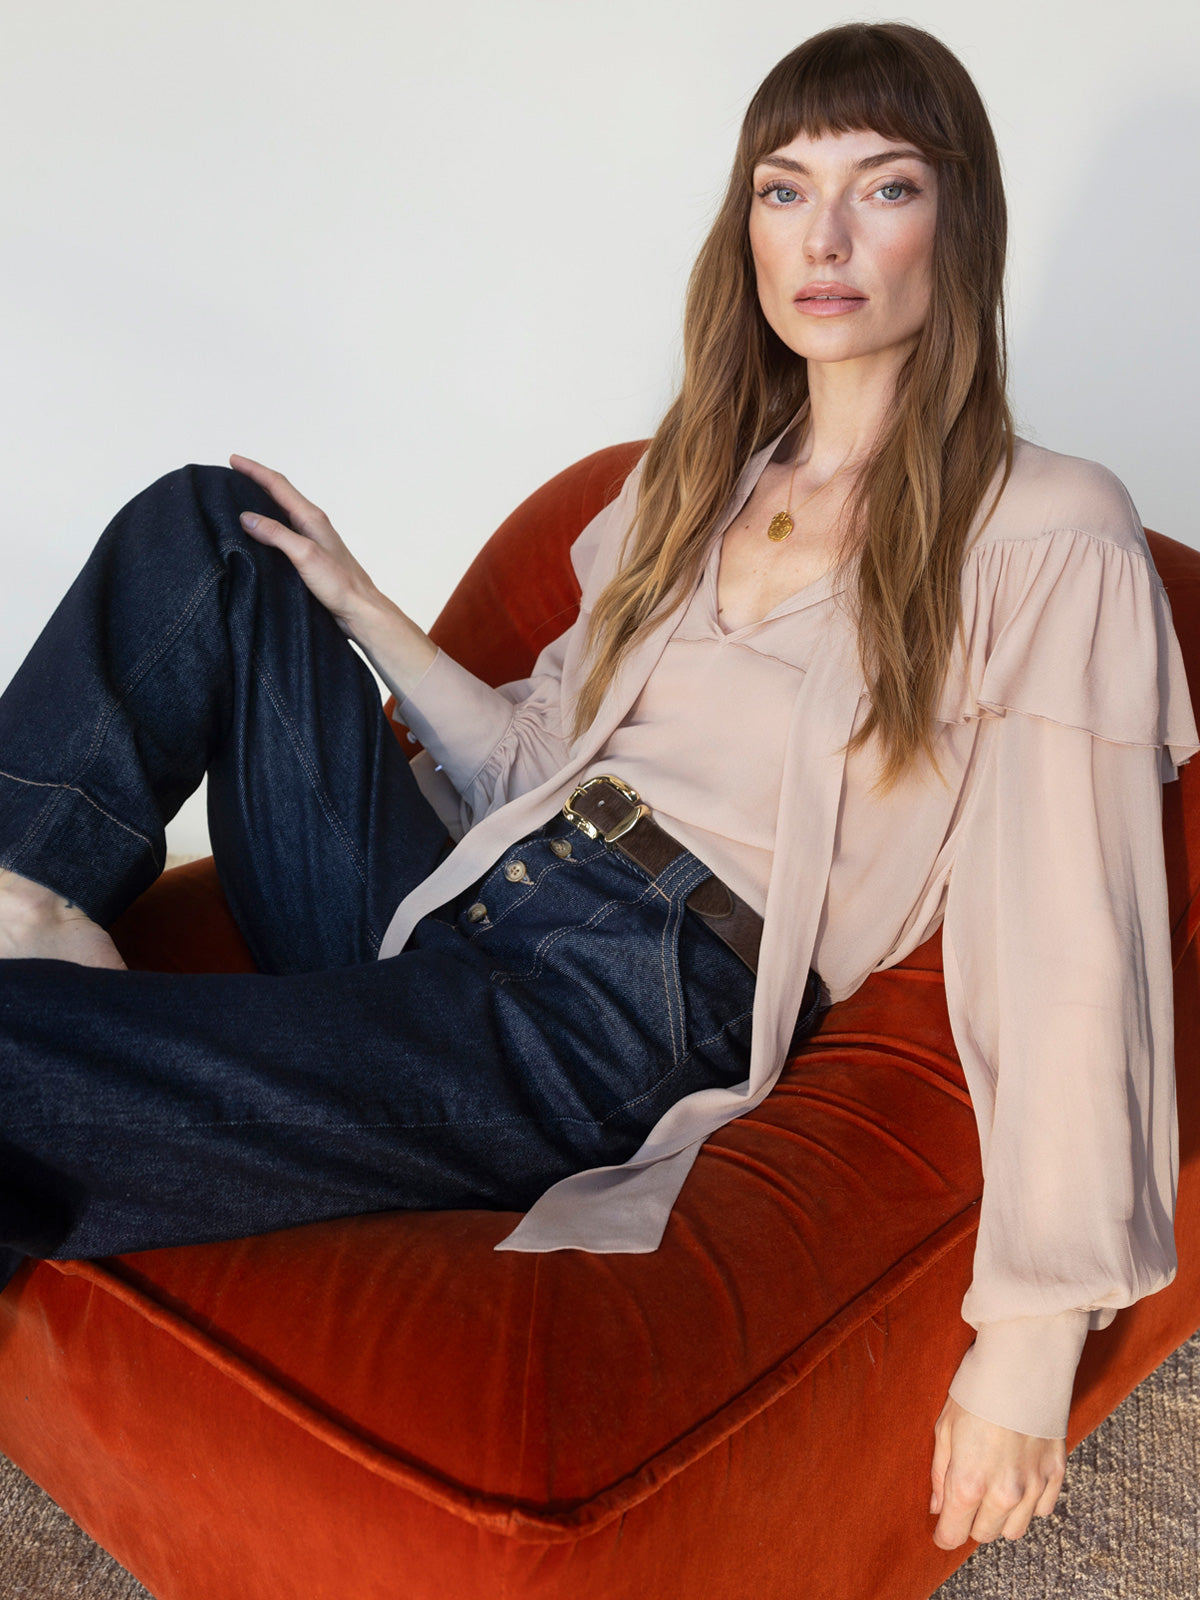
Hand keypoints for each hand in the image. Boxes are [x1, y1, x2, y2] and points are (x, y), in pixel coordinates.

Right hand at [229, 453, 436, 696]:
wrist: (360, 610)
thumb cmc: (340, 584)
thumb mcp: (305, 555)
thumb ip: (277, 534)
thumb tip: (246, 517)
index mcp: (311, 517)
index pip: (278, 485)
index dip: (254, 470)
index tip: (233, 460)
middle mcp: (311, 524)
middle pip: (279, 494)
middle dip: (255, 480)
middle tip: (232, 473)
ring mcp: (310, 540)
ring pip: (281, 512)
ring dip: (261, 502)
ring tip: (239, 498)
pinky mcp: (308, 556)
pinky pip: (282, 532)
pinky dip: (267, 525)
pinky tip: (257, 534)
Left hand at [929, 1395, 1064, 1548]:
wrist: (1021, 1365)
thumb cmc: (976, 1390)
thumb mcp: (944, 1427)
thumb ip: (940, 1473)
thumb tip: (937, 1506)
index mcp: (969, 1481)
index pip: (954, 1534)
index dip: (945, 1534)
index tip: (943, 1530)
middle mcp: (1003, 1492)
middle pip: (984, 1534)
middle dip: (971, 1521)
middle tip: (967, 1496)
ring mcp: (1033, 1486)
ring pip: (1014, 1530)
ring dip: (1000, 1516)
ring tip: (992, 1487)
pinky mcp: (1056, 1475)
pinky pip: (1041, 1510)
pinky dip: (1029, 1503)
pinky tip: (1018, 1479)